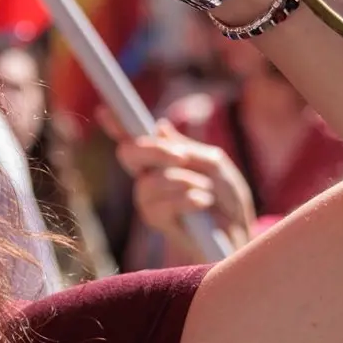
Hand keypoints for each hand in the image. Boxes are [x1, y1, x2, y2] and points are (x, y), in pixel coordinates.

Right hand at [99, 111, 255, 260]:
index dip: (118, 124)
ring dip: (184, 182)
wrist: (238, 232)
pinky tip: (202, 204)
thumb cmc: (226, 198)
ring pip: (150, 181)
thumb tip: (159, 127)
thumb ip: (187, 148)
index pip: (134, 139)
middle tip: (181, 157)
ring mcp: (148, 199)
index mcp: (161, 159)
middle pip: (129, 154)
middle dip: (155, 151)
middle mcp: (148, 176)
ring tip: (205, 192)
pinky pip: (162, 203)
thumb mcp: (213, 164)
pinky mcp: (155, 220)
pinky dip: (189, 199)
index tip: (104, 110)